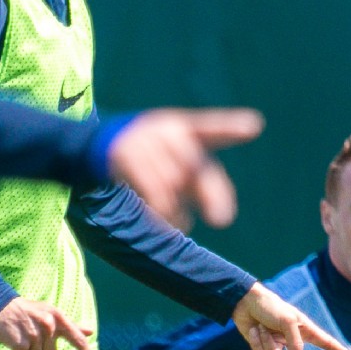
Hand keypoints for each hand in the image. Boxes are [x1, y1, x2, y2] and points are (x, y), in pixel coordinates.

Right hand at [0, 297, 97, 349]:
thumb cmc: (28, 312)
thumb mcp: (51, 313)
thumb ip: (70, 326)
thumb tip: (90, 332)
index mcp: (58, 318)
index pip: (78, 340)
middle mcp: (49, 325)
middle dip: (40, 349)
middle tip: (31, 334)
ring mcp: (34, 334)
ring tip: (22, 336)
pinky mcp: (19, 343)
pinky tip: (13, 341)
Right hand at [107, 108, 264, 230]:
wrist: (96, 144)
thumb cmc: (148, 159)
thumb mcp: (176, 165)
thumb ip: (201, 184)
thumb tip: (220, 216)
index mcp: (180, 127)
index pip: (210, 129)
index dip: (230, 128)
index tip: (254, 127)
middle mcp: (164, 130)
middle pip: (195, 165)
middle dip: (212, 194)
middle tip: (221, 219)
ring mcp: (143, 141)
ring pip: (173, 183)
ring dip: (179, 210)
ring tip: (182, 222)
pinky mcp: (125, 157)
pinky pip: (152, 190)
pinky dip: (162, 212)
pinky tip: (168, 221)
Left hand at [231, 282, 350, 349]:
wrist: (245, 302)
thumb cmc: (271, 307)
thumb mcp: (287, 322)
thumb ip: (296, 343)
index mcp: (304, 329)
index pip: (326, 342)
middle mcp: (292, 338)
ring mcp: (277, 342)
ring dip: (267, 343)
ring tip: (262, 328)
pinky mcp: (263, 345)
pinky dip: (257, 343)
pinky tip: (254, 330)